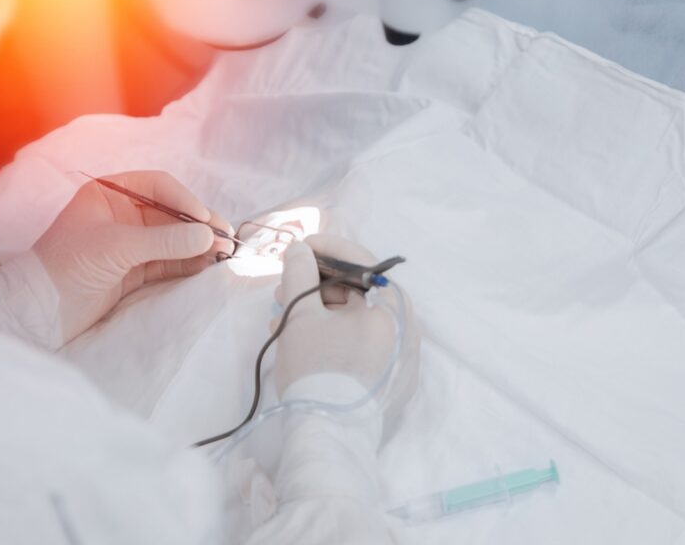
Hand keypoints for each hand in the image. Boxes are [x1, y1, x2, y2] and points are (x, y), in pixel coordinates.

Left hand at [33, 171, 233, 341]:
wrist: (40, 311)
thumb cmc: (67, 265)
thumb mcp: (117, 246)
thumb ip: (164, 240)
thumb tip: (208, 235)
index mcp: (109, 194)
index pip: (157, 186)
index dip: (184, 200)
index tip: (205, 219)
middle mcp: (121, 214)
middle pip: (170, 213)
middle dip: (197, 225)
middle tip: (225, 237)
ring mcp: (129, 243)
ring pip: (172, 238)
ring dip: (197, 245)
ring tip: (223, 253)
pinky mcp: (133, 270)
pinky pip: (168, 261)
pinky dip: (188, 263)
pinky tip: (206, 265)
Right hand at [273, 235, 420, 428]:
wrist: (329, 437)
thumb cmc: (318, 368)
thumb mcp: (301, 314)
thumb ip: (299, 273)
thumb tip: (300, 250)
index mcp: (393, 309)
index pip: (361, 262)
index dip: (326, 248)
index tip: (297, 246)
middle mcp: (405, 330)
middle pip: (357, 292)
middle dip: (314, 285)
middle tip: (282, 288)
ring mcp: (397, 359)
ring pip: (353, 320)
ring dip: (315, 312)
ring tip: (279, 320)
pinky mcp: (385, 381)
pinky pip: (356, 344)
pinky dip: (328, 336)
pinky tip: (296, 340)